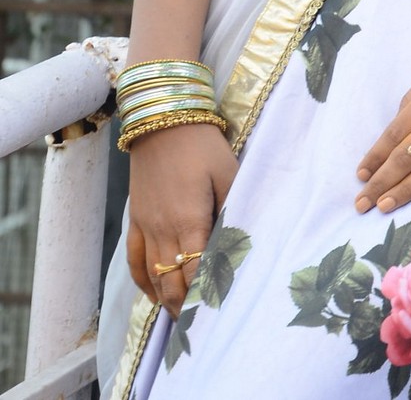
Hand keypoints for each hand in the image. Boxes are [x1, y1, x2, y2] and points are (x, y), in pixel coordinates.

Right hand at [126, 123, 238, 317]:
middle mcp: (163, 230)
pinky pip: (136, 261)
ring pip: (153, 278)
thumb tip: (241, 239)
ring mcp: (146, 226)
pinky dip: (144, 283)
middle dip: (188, 307)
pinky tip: (155, 294)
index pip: (196, 273)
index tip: (220, 311)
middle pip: (172, 283)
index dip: (207, 296)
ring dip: (167, 300)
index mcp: (189, 221)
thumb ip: (234, 207)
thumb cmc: (202, 144)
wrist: (162, 118)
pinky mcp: (136, 218)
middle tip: (205, 323)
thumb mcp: (228, 172)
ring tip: (184, 317)